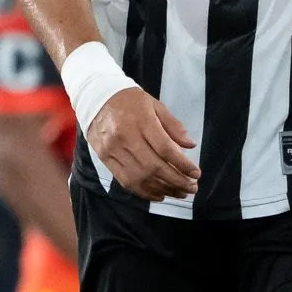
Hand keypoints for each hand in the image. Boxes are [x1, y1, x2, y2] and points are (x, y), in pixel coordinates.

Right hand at [87, 86, 198, 200]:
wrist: (95, 97)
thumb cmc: (129, 100)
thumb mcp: (154, 104)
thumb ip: (173, 125)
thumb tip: (190, 145)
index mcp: (141, 120)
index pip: (165, 149)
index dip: (183, 165)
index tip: (196, 173)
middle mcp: (125, 137)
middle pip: (154, 167)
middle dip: (176, 181)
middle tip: (192, 188)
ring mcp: (113, 150)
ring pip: (141, 178)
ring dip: (163, 189)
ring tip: (179, 193)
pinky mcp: (105, 159)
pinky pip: (126, 181)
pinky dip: (145, 192)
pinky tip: (159, 194)